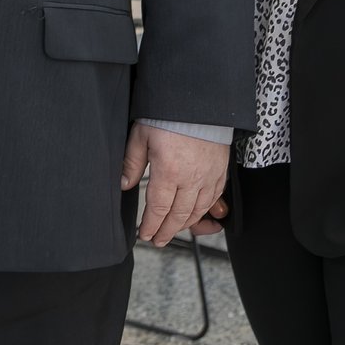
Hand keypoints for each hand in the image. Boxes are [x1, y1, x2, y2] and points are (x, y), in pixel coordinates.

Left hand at [122, 125, 229, 247]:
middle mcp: (191, 179)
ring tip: (172, 232)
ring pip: (197, 210)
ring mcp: (208, 177)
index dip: (151, 225)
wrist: (199, 103)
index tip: (145, 234)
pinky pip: (213, 199)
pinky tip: (195, 216)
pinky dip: (203, 212)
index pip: (158, 208)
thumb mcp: (141, 136)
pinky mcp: (220, 172)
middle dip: (166, 231)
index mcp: (168, 172)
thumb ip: (132, 163)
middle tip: (157, 240)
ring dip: (184, 225)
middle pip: (178, 215)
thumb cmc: (168, 116)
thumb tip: (124, 185)